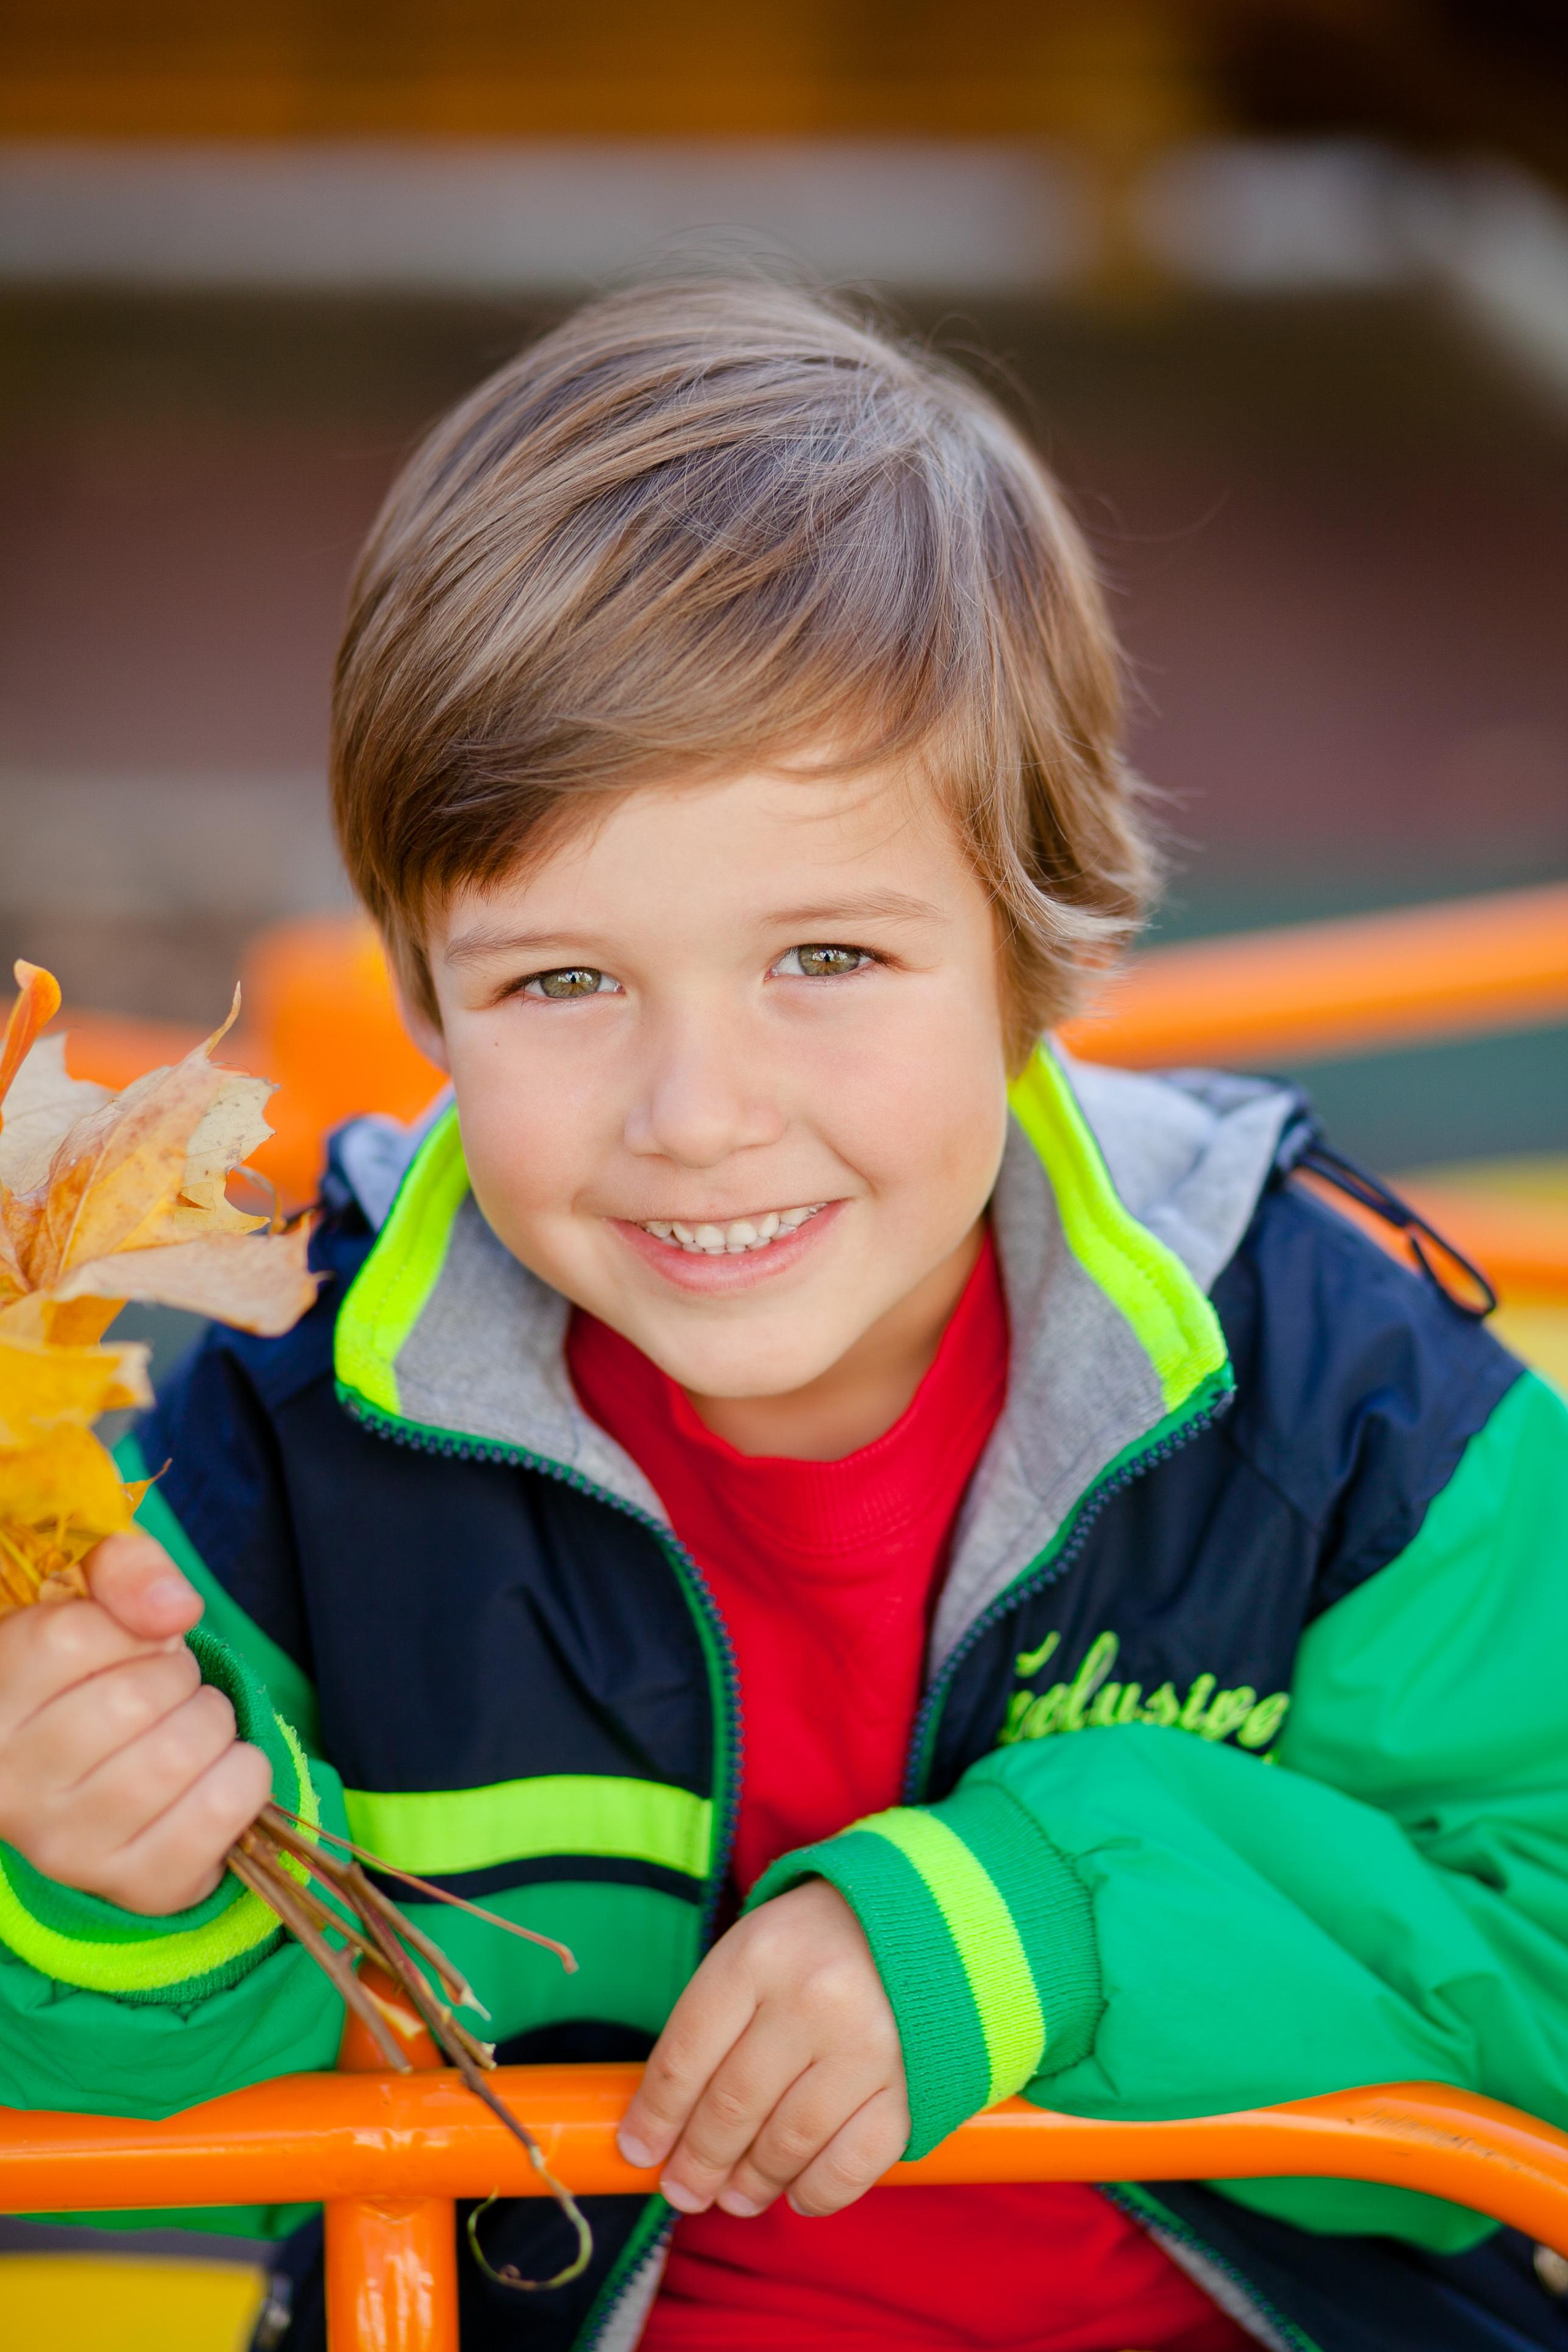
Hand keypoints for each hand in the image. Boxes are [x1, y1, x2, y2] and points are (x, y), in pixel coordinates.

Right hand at [0, 1532, 271, 1913]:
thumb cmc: (98, 1679)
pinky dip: (245, 1775)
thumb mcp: (92, 1602)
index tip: (136, 1645)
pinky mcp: (132, 1885)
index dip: (134, 1628)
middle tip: (168, 1692)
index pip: (76, 1638)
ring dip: (213, 1723)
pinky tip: (219, 1772)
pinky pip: (222, 1810)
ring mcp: (67, 1845)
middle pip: (138, 1697)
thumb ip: (123, 1570)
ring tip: (190, 1729)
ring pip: (183, 1752)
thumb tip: (174, 1608)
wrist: (104, 1783)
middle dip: (180, 1676)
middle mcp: (13, 1784)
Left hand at [617, 1878, 908, 2218]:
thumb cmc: (822, 1939)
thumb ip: (715, 2021)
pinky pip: (854, 2162)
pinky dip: (819, 2191)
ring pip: (787, 2140)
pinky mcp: (915, 2083)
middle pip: (732, 2104)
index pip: (686, 2054)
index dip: (655, 2115)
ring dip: (752, 2182)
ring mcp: (868, 2044)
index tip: (638, 2151)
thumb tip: (667, 2120)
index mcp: (760, 1955)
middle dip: (698, 2161)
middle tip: (683, 2190)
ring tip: (735, 2197)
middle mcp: (812, 1998)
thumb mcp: (758, 1949)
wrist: (931, 1913)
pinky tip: (798, 2195)